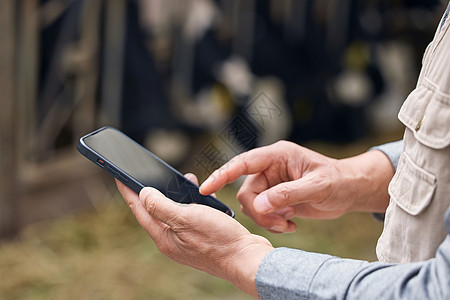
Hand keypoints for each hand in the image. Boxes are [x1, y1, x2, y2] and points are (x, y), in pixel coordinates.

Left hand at [115, 175, 272, 297]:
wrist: (247, 259)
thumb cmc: (219, 240)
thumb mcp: (186, 217)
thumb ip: (161, 205)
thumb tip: (143, 193)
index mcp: (164, 237)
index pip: (139, 209)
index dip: (128, 190)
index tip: (119, 175)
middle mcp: (172, 240)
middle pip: (156, 210)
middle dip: (154, 190)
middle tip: (152, 173)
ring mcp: (187, 240)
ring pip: (175, 212)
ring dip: (177, 195)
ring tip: (185, 181)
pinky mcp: (201, 238)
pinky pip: (190, 216)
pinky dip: (192, 203)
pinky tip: (202, 196)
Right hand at [200, 141, 392, 232]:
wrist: (348, 191)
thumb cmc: (337, 181)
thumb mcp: (316, 187)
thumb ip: (288, 194)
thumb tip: (259, 206)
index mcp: (277, 156)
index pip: (243, 163)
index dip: (222, 175)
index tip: (205, 188)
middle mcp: (270, 169)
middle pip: (246, 192)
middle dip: (260, 212)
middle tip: (281, 222)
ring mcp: (271, 185)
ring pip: (252, 206)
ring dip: (267, 220)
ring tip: (289, 222)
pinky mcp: (274, 199)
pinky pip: (261, 214)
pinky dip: (273, 223)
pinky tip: (292, 223)